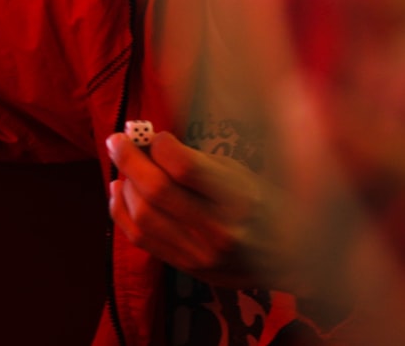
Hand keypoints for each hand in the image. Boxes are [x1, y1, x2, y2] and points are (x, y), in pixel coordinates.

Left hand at [106, 130, 296, 290]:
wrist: (287, 256)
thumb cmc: (263, 203)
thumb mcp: (240, 173)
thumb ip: (196, 162)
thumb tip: (148, 144)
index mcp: (239, 198)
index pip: (186, 168)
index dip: (160, 146)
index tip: (155, 136)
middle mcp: (218, 229)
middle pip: (157, 192)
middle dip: (129, 160)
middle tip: (117, 140)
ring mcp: (199, 253)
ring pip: (143, 217)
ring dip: (124, 186)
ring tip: (122, 167)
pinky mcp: (186, 268)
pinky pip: (140, 240)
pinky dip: (122, 213)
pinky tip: (119, 192)